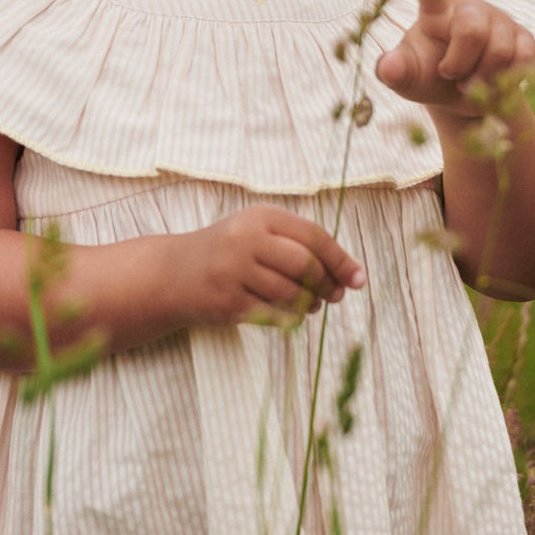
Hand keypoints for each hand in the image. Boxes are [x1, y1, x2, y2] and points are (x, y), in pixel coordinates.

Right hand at [174, 205, 365, 328]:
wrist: (175, 273)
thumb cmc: (229, 251)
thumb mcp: (258, 231)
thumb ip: (298, 243)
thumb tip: (348, 272)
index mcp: (260, 216)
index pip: (313, 236)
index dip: (341, 259)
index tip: (359, 279)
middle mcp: (246, 239)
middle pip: (306, 265)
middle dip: (328, 284)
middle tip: (336, 296)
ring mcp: (235, 271)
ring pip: (292, 293)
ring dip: (310, 304)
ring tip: (312, 304)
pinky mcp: (229, 302)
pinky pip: (275, 315)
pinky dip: (290, 318)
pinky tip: (290, 314)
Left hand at [375, 0, 534, 114]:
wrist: (464, 99)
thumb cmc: (429, 78)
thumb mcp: (408, 78)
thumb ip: (395, 71)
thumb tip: (388, 68)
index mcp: (436, 10)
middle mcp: (470, 8)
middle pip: (472, 30)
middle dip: (458, 64)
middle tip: (449, 75)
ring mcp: (499, 21)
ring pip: (499, 51)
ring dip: (481, 79)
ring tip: (470, 82)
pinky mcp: (524, 38)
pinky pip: (522, 59)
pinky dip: (505, 81)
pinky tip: (493, 82)